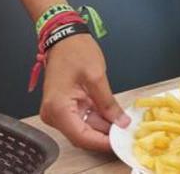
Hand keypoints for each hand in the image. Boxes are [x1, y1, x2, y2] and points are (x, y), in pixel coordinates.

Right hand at [39, 33, 129, 151]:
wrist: (63, 36)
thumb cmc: (76, 51)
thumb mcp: (96, 77)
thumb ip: (108, 104)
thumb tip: (121, 123)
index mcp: (58, 108)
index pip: (82, 137)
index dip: (103, 142)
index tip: (121, 143)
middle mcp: (53, 114)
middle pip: (81, 135)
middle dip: (104, 135)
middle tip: (126, 134)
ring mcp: (57, 112)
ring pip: (83, 128)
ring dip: (102, 127)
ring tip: (123, 124)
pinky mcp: (63, 107)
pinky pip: (81, 119)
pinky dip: (97, 118)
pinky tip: (112, 117)